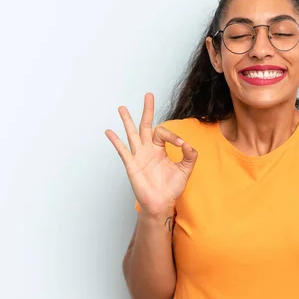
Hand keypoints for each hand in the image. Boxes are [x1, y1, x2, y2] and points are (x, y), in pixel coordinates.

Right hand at [105, 93, 197, 216]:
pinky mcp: (132, 165)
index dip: (173, 136)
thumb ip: (189, 156)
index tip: (182, 146)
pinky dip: (116, 141)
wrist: (162, 203)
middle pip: (146, 125)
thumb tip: (187, 144)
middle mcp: (148, 149)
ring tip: (122, 107)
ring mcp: (138, 156)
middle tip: (148, 95)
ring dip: (127, 120)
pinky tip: (109, 132)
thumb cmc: (171, 188)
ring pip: (132, 134)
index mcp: (159, 149)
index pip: (163, 133)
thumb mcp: (185, 170)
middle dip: (147, 110)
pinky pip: (122, 151)